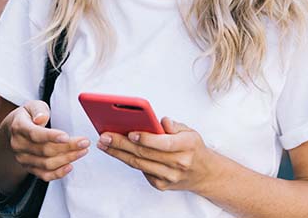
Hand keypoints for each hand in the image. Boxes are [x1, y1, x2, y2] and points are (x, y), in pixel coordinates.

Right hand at [1, 100, 89, 181]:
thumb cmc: (28, 115)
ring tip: (82, 151)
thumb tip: (41, 119)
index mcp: (19, 127)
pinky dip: (58, 173)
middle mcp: (19, 145)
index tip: (66, 137)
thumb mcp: (32, 105)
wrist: (14, 130)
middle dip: (68, 147)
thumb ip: (39, 110)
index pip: (35, 134)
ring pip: (47, 163)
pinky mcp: (28, 167)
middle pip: (45, 150)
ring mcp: (23, 158)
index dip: (51, 136)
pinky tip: (70, 166)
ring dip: (67, 158)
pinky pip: (44, 175)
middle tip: (84, 142)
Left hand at [97, 117, 223, 192]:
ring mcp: (169, 177)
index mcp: (187, 146)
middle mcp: (178, 164)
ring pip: (139, 164)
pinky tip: (116, 152)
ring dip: (118, 153)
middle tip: (105, 136)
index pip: (163, 143)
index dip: (146, 138)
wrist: (204, 173)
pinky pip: (141, 170)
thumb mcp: (190, 131)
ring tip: (104, 144)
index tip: (130, 132)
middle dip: (122, 144)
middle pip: (145, 154)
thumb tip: (159, 121)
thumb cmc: (193, 148)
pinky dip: (128, 160)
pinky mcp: (161, 185)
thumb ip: (174, 125)